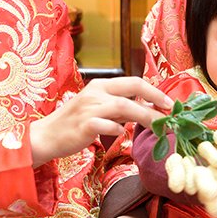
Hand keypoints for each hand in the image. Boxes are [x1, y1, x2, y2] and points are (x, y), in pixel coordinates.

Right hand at [30, 77, 172, 166]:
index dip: (155, 91)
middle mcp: (96, 92)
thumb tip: (149, 109)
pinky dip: (117, 129)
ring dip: (144, 116)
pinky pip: (105, 124)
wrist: (46, 136)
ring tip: (158, 127)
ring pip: (123, 105)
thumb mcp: (101, 109)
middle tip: (170, 111)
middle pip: (132, 88)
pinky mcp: (83, 125)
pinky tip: (122, 134)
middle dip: (155, 98)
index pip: (134, 81)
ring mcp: (89, 107)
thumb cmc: (77, 124)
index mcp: (102, 85)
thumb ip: (122, 108)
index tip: (170, 102)